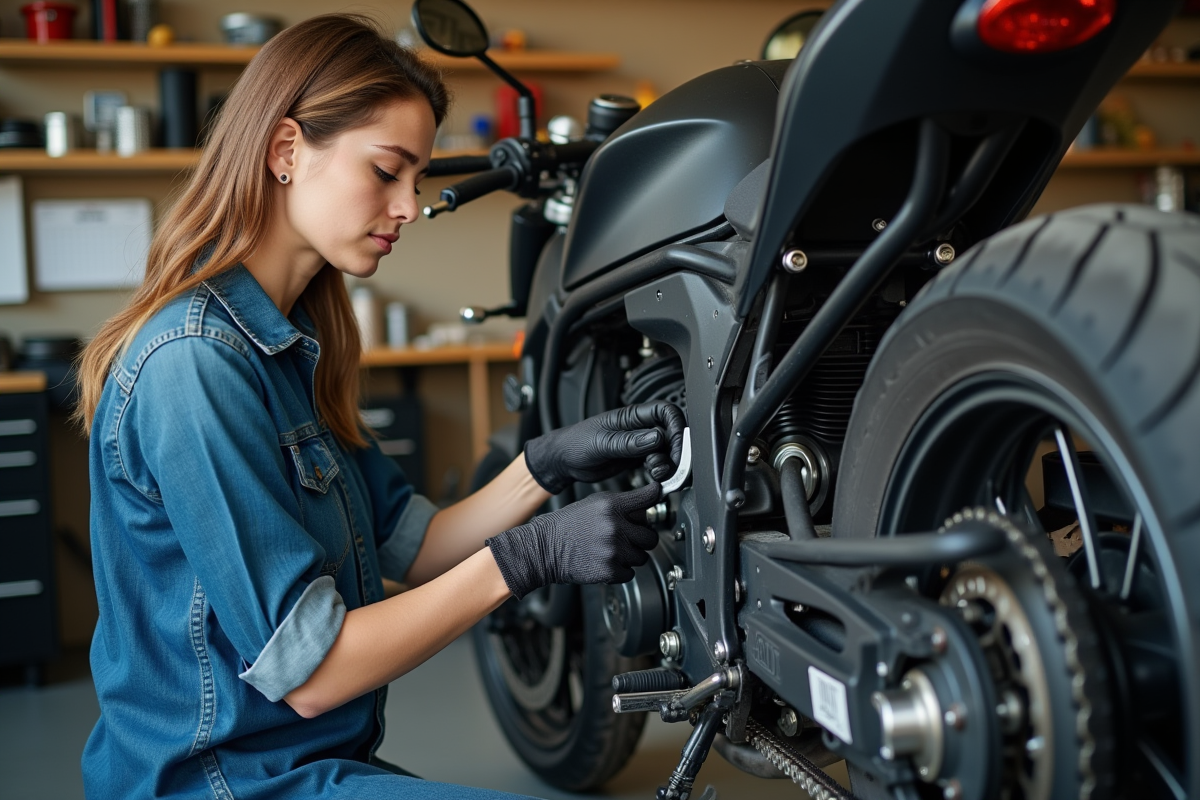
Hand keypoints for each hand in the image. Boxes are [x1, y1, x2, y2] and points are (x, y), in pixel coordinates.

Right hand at [485, 482, 660, 598]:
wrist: (544, 548)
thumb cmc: (567, 525)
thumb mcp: (593, 504)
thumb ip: (621, 504)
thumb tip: (646, 507)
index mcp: (612, 505)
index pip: (648, 498)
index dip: (656, 496)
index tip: (660, 496)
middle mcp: (615, 525)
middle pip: (651, 535)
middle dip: (640, 538)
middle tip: (625, 538)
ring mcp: (614, 549)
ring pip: (643, 556)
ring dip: (631, 556)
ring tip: (611, 551)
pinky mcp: (610, 570)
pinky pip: (630, 573)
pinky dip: (621, 571)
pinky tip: (605, 562)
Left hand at [524, 402, 684, 493]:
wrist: (563, 461)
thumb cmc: (574, 444)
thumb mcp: (602, 443)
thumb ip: (629, 441)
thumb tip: (657, 437)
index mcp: (631, 416)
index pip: (666, 412)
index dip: (677, 427)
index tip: (675, 447)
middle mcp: (638, 427)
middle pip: (671, 432)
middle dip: (676, 450)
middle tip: (670, 466)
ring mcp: (639, 443)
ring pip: (666, 449)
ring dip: (668, 463)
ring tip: (658, 474)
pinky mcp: (636, 457)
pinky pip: (657, 462)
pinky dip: (661, 471)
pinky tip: (654, 478)